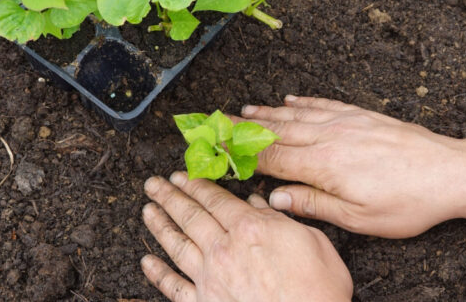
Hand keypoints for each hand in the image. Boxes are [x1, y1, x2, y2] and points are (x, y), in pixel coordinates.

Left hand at [140, 171, 352, 301]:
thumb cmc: (318, 289)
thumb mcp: (313, 241)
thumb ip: (280, 220)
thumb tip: (259, 205)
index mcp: (250, 229)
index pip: (215, 200)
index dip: (196, 185)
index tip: (182, 176)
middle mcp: (224, 249)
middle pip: (190, 216)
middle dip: (169, 197)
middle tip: (154, 185)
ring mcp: (211, 278)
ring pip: (177, 245)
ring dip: (159, 225)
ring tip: (147, 210)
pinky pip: (174, 286)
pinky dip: (158, 273)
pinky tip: (147, 261)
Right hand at [238, 95, 465, 237]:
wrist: (451, 172)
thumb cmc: (409, 202)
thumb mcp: (359, 219)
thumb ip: (314, 205)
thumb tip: (276, 199)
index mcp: (324, 165)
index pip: (271, 159)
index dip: (242, 155)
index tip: (220, 150)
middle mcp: (330, 137)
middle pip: (277, 132)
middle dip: (245, 128)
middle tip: (218, 123)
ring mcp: (347, 122)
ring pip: (297, 116)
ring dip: (268, 113)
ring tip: (244, 110)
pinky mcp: (363, 116)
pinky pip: (324, 104)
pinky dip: (303, 102)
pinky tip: (290, 101)